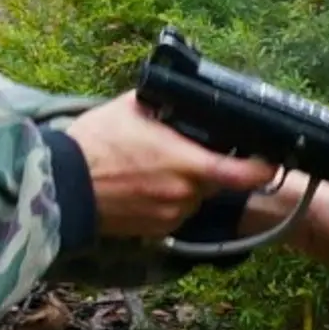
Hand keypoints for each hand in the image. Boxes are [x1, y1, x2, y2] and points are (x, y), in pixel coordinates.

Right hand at [65, 93, 279, 239]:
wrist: (61, 185)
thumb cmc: (95, 143)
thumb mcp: (133, 107)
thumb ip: (169, 105)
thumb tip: (188, 97)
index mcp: (188, 164)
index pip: (246, 174)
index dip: (263, 168)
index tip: (267, 159)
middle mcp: (186, 195)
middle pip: (217, 182)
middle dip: (209, 167)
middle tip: (187, 151)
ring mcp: (171, 217)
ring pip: (195, 198)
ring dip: (187, 185)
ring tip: (155, 168)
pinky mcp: (156, 232)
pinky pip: (176, 213)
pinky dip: (168, 200)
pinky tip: (143, 187)